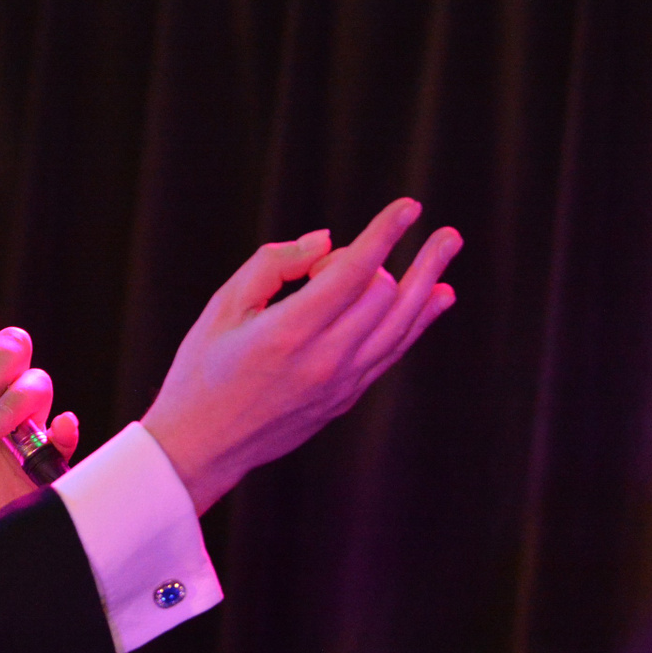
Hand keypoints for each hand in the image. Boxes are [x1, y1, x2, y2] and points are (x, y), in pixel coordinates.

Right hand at [141, 199, 461, 513]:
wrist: (202, 445)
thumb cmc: (203, 369)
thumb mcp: (223, 306)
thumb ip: (274, 263)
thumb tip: (326, 241)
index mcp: (287, 333)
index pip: (352, 273)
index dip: (384, 234)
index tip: (408, 207)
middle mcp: (323, 361)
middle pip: (384, 294)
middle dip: (384, 256)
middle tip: (354, 249)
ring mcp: (341, 384)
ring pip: (402, 323)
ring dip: (428, 279)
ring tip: (448, 242)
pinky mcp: (346, 398)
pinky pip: (394, 351)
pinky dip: (419, 320)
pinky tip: (439, 295)